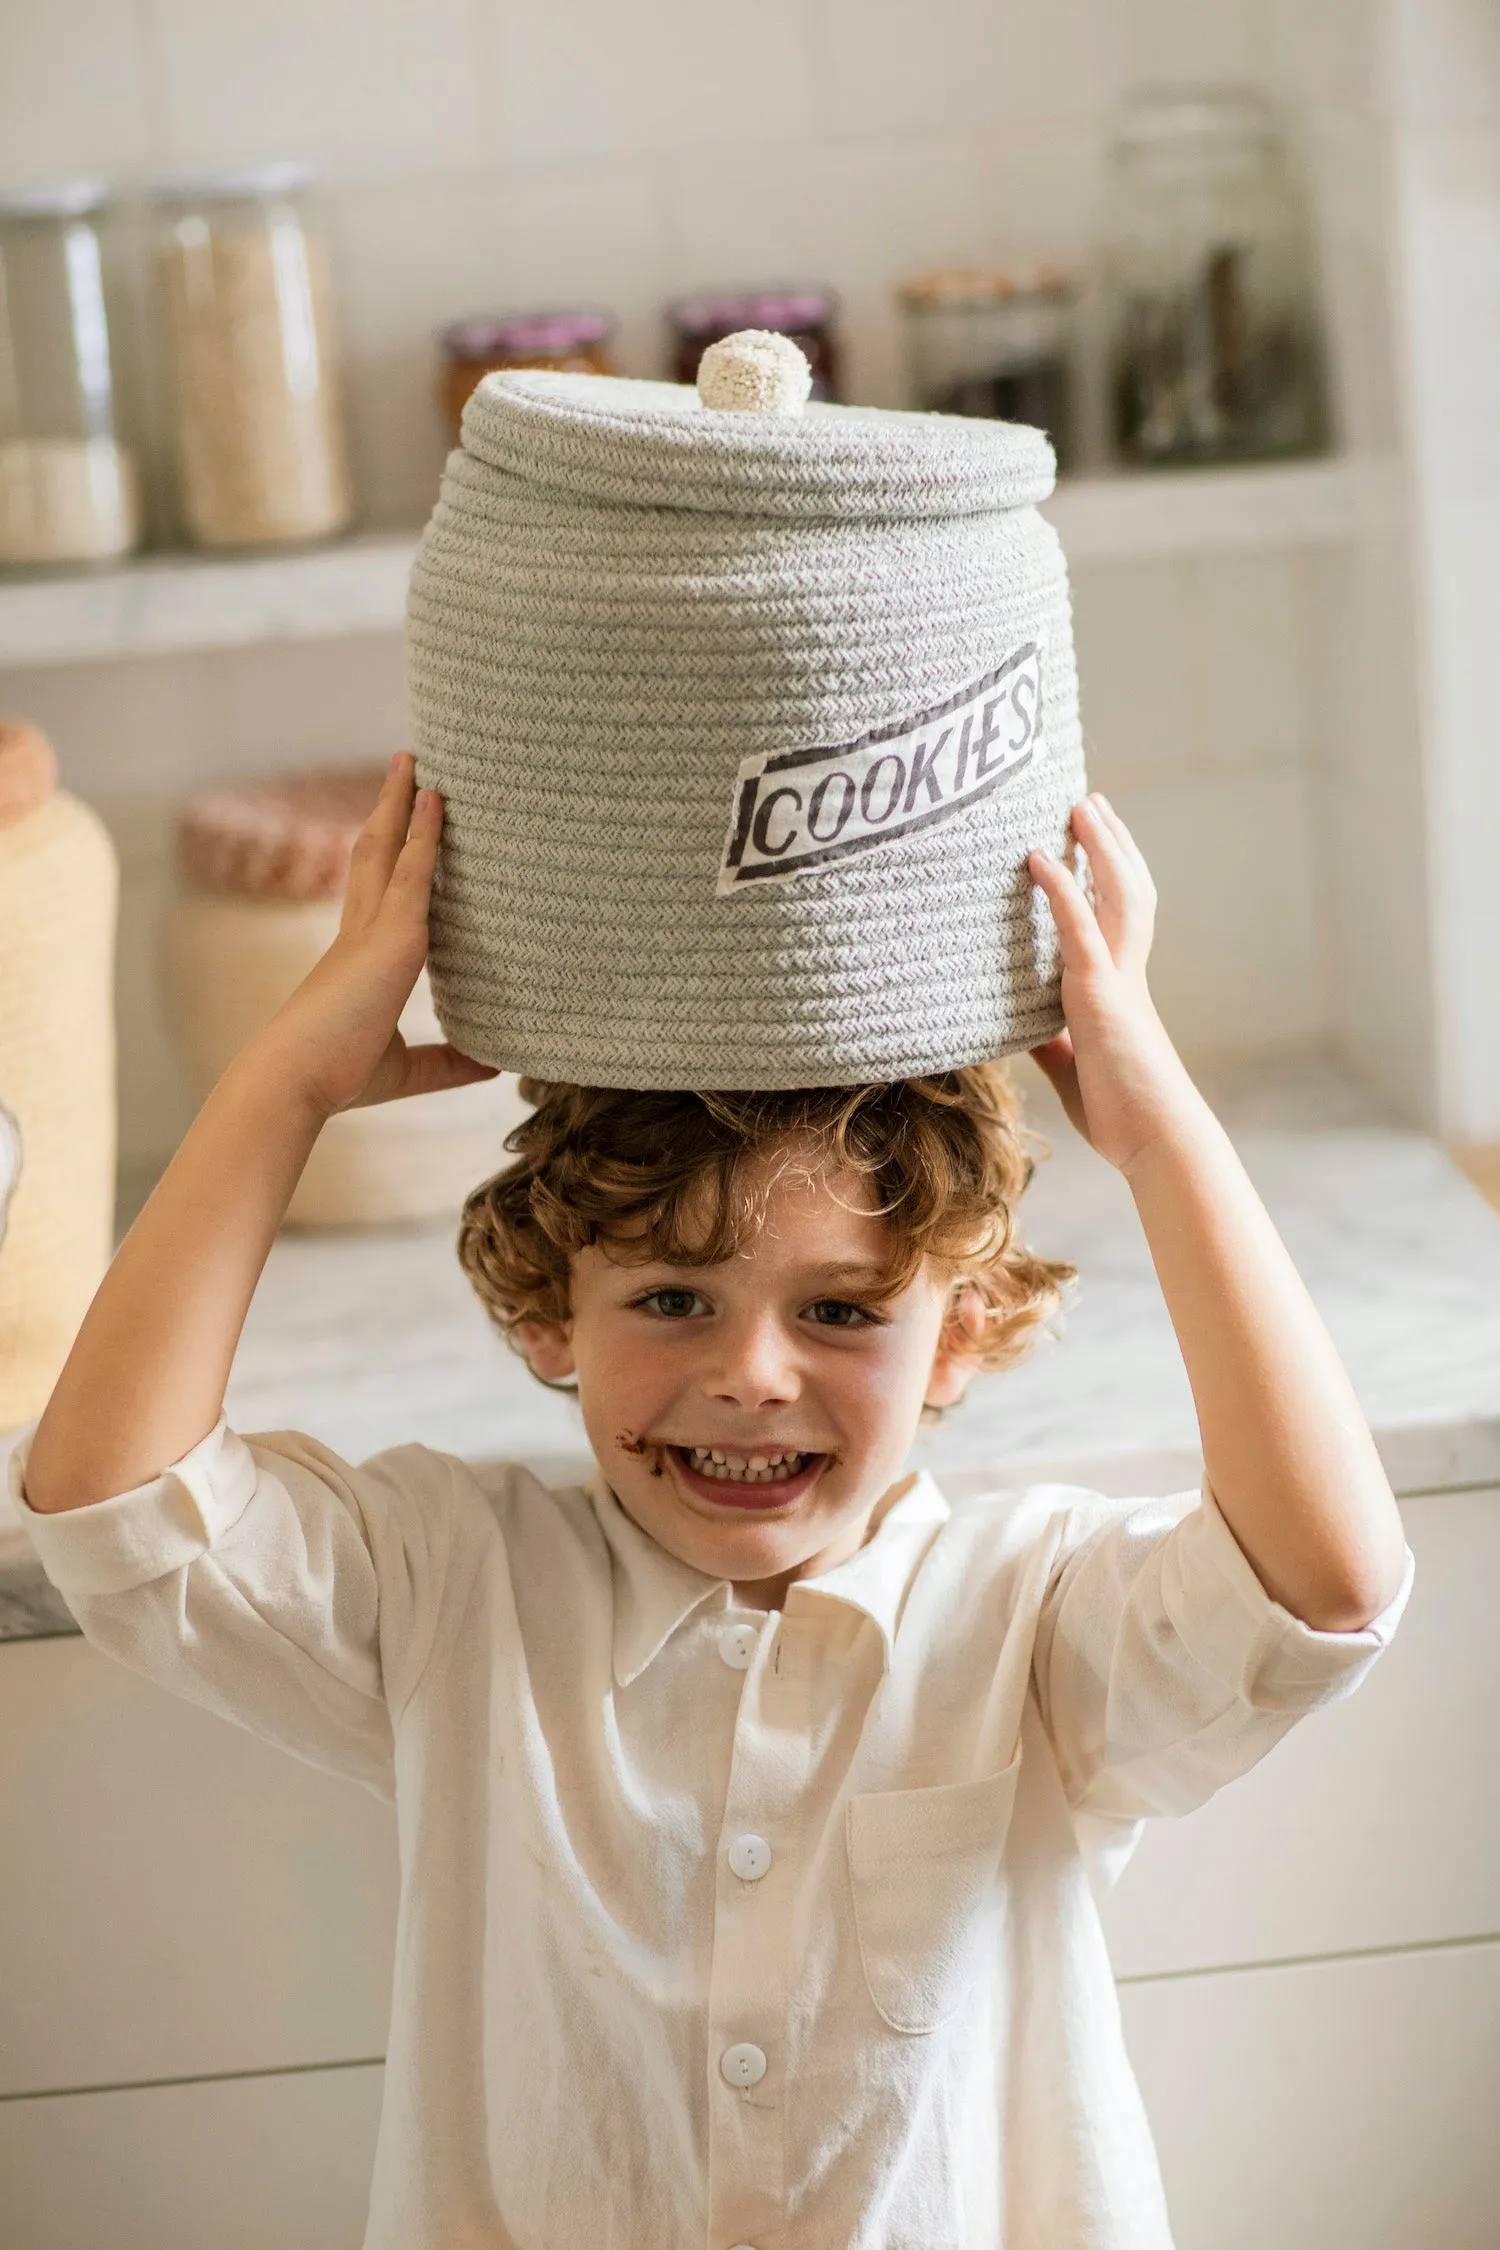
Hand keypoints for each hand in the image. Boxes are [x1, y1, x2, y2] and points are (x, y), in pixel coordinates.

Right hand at [251, 754, 496, 1119]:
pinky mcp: (390, 939)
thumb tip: (489, 1064)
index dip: (387, 855)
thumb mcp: (406, 1069)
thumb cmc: (335, 1078)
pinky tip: (438, 800)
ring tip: (418, 760)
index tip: (396, 822)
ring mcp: (371, 931)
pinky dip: (426, 834)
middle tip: (404, 768)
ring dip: (402, 802)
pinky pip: (412, 872)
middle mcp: (357, 933)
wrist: (292, 1081)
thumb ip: (446, 1063)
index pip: (374, 892)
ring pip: (388, 849)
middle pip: (372, 852)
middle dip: (388, 810)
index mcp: (356, 957)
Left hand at [1027, 794, 1199, 1175]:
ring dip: (1098, 847)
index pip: (1117, 917)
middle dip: (1111, 845)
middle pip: (1127, 890)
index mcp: (1118, 989)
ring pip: (1116, 896)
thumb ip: (1052, 1043)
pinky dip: (1060, 890)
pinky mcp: (1101, 996)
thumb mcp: (1074, 1069)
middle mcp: (1125, 973)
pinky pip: (1079, 930)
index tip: (1091, 841)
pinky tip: (1039, 858)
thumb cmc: (1121, 1113)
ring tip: (1079, 805)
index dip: (1107, 875)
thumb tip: (1025, 1032)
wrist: (1157, 1141)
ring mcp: (1116, 980)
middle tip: (1089, 803)